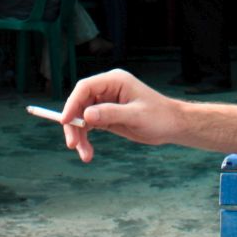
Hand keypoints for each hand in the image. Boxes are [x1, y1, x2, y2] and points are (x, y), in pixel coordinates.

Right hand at [61, 69, 182, 162]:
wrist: (172, 126)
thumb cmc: (159, 117)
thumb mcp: (135, 116)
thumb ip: (111, 114)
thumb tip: (86, 115)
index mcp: (115, 81)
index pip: (85, 88)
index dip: (72, 103)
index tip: (65, 121)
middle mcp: (108, 89)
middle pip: (80, 103)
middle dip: (74, 124)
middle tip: (72, 144)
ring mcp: (106, 102)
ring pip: (82, 117)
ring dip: (79, 136)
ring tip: (85, 155)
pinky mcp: (107, 115)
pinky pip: (89, 125)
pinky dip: (86, 139)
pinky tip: (87, 152)